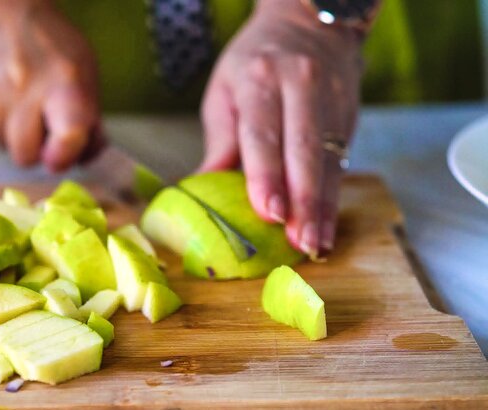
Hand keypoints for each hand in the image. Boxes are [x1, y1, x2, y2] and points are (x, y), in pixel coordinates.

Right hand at [0, 0, 101, 171]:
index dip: (65, 156)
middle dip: (34, 150)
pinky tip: (1, 91)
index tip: (62, 154)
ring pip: (0, 144)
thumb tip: (89, 155)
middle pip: (24, 156)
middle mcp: (24, 90)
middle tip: (41, 126)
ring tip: (19, 99)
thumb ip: (88, 116)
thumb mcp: (83, 69)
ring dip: (11, 132)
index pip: (67, 138)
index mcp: (63, 85)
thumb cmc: (47, 40)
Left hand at [200, 0, 363, 255]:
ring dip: (322, 208)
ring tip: (315, 245)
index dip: (266, 175)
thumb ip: (220, 140)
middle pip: (303, 150)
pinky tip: (326, 228)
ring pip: (328, 160)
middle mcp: (301, 86)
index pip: (263, 133)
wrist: (308, 23)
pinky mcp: (349, 115)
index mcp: (261, 78)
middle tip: (298, 241)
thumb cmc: (254, 64)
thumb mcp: (224, 90)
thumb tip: (202, 189)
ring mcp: (331, 100)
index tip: (269, 213)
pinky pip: (341, 163)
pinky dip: (333, 199)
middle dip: (302, 200)